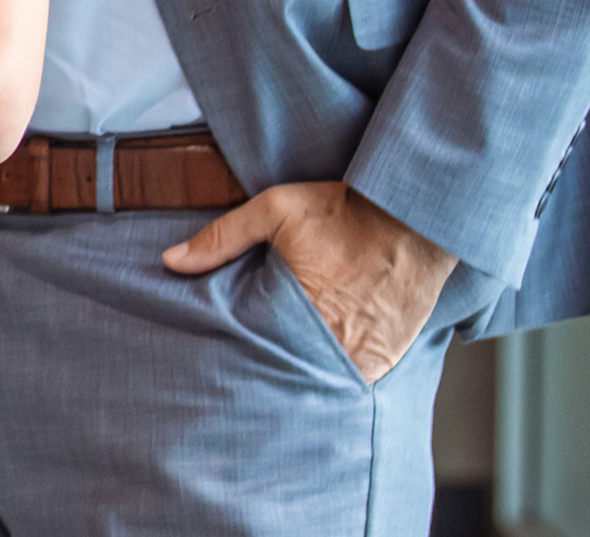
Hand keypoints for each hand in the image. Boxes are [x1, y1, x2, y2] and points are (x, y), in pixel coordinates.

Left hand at [165, 181, 456, 381]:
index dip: (241, 355)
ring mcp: (367, 354)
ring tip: (284, 370)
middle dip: (271, 369)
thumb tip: (171, 261)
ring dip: (306, 375)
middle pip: (290, 371)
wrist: (418, 215)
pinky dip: (339, 373)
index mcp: (301, 310)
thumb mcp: (277, 210)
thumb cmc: (346, 210)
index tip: (225, 358)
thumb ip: (222, 237)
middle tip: (251, 371)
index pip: (257, 351)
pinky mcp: (392, 355)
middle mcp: (336, 342)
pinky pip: (357, 379)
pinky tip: (322, 365)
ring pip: (324, 380)